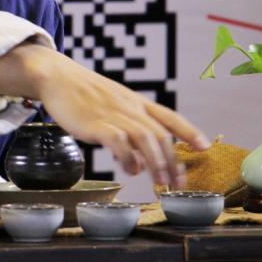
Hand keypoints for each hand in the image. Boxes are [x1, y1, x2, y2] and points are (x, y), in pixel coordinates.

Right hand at [0, 45, 209, 187]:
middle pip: (161, 134)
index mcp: (136, 102)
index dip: (189, 131)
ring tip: (160, 183)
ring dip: (157, 163)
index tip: (204, 147)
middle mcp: (130, 108)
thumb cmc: (84, 95)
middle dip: (173, 161)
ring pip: (146, 139)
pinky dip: (128, 158)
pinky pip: (119, 141)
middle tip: (179, 184)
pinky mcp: (96, 123)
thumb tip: (138, 163)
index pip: (170, 117)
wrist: (57, 78)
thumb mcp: (112, 106)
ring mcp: (114, 114)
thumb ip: (128, 132)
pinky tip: (129, 169)